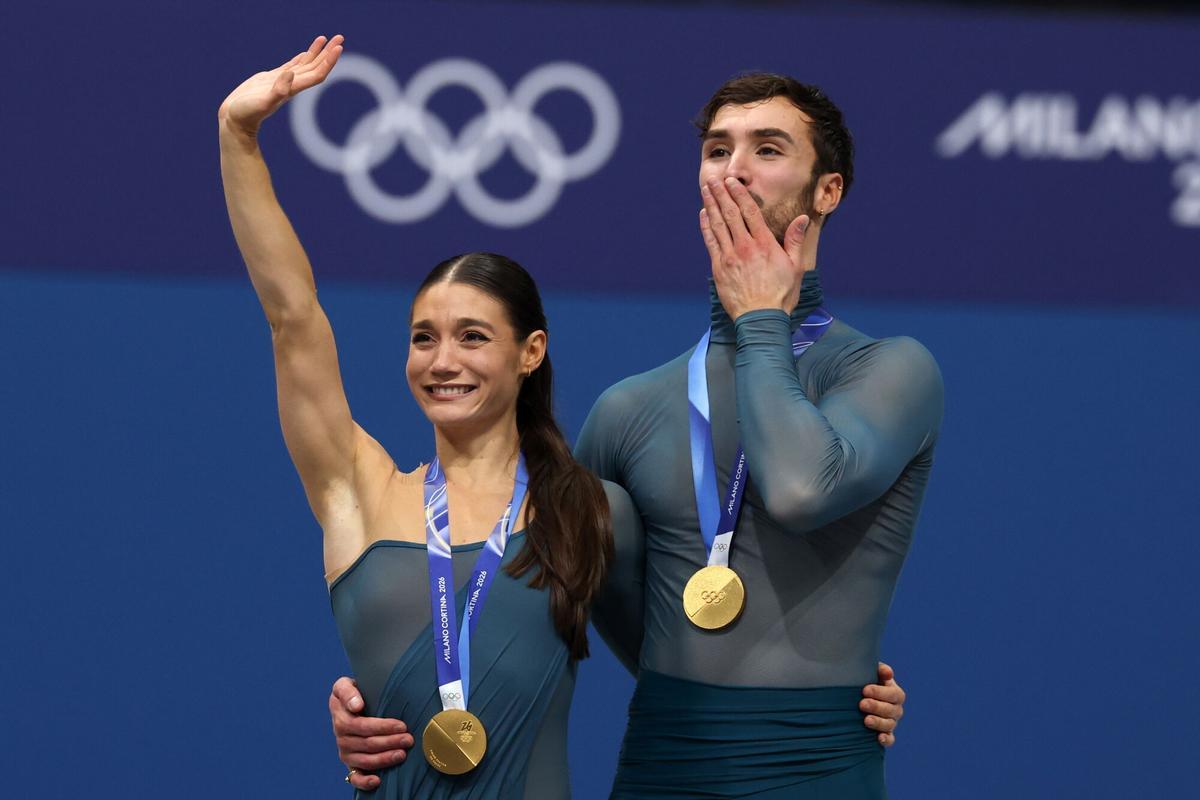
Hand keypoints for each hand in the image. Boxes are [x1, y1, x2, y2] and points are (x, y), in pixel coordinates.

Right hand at [218, 35, 343, 137]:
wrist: (235, 120)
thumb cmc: (247, 113)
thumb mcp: (262, 101)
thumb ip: (278, 89)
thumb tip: (290, 74)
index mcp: (292, 88)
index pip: (317, 73)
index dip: (328, 61)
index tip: (338, 48)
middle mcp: (291, 84)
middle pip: (315, 66)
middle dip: (328, 52)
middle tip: (340, 37)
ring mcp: (282, 81)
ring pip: (304, 64)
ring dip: (316, 52)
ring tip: (325, 38)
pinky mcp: (271, 78)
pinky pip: (291, 66)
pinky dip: (300, 59)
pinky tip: (305, 53)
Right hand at [330, 676, 413, 790]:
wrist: (349, 703)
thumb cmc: (354, 692)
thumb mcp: (345, 685)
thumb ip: (348, 691)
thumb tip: (356, 705)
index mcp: (339, 714)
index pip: (361, 724)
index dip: (382, 727)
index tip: (401, 725)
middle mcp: (340, 734)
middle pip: (367, 743)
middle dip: (390, 742)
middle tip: (409, 739)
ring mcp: (345, 750)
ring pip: (365, 760)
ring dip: (385, 759)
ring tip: (403, 754)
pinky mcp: (349, 763)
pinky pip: (354, 777)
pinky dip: (365, 782)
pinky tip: (378, 781)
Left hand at [699, 177, 809, 320]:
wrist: (761, 319)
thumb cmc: (781, 294)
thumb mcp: (795, 267)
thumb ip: (795, 240)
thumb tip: (803, 219)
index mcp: (764, 244)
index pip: (750, 212)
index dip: (739, 194)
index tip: (732, 182)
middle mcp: (745, 247)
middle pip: (730, 214)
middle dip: (721, 194)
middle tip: (714, 179)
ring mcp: (730, 257)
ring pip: (718, 225)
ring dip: (711, 205)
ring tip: (706, 190)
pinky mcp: (719, 268)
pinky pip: (711, 242)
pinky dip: (706, 226)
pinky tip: (704, 215)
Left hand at [860, 662, 905, 746]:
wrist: (858, 697)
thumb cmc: (865, 681)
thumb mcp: (871, 672)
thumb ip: (880, 670)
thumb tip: (888, 673)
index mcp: (895, 693)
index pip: (893, 694)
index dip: (880, 692)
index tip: (865, 690)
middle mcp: (896, 709)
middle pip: (891, 710)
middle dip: (876, 707)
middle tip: (862, 704)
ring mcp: (892, 722)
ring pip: (890, 724)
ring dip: (878, 723)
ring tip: (866, 720)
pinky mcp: (886, 734)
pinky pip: (890, 739)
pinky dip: (886, 740)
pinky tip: (879, 738)